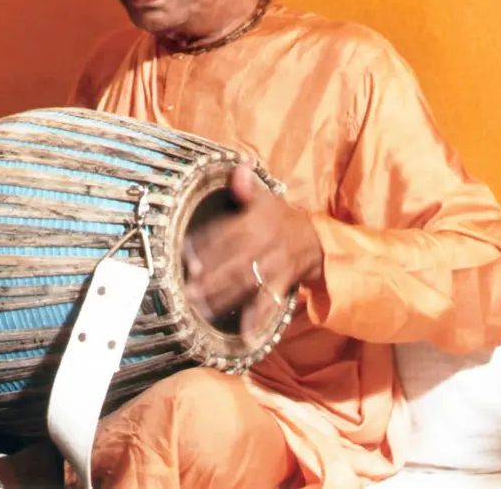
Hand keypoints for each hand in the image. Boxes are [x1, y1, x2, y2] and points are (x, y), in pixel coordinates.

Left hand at [182, 162, 322, 331]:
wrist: (315, 239)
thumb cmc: (278, 217)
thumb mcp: (265, 197)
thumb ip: (246, 185)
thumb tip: (240, 165)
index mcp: (256, 222)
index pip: (226, 233)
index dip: (205, 244)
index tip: (184, 255)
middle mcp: (264, 245)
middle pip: (234, 262)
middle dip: (210, 277)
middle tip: (186, 289)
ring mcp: (273, 267)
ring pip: (246, 284)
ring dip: (222, 298)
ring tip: (199, 309)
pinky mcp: (281, 285)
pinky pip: (269, 304)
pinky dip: (257, 321)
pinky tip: (244, 335)